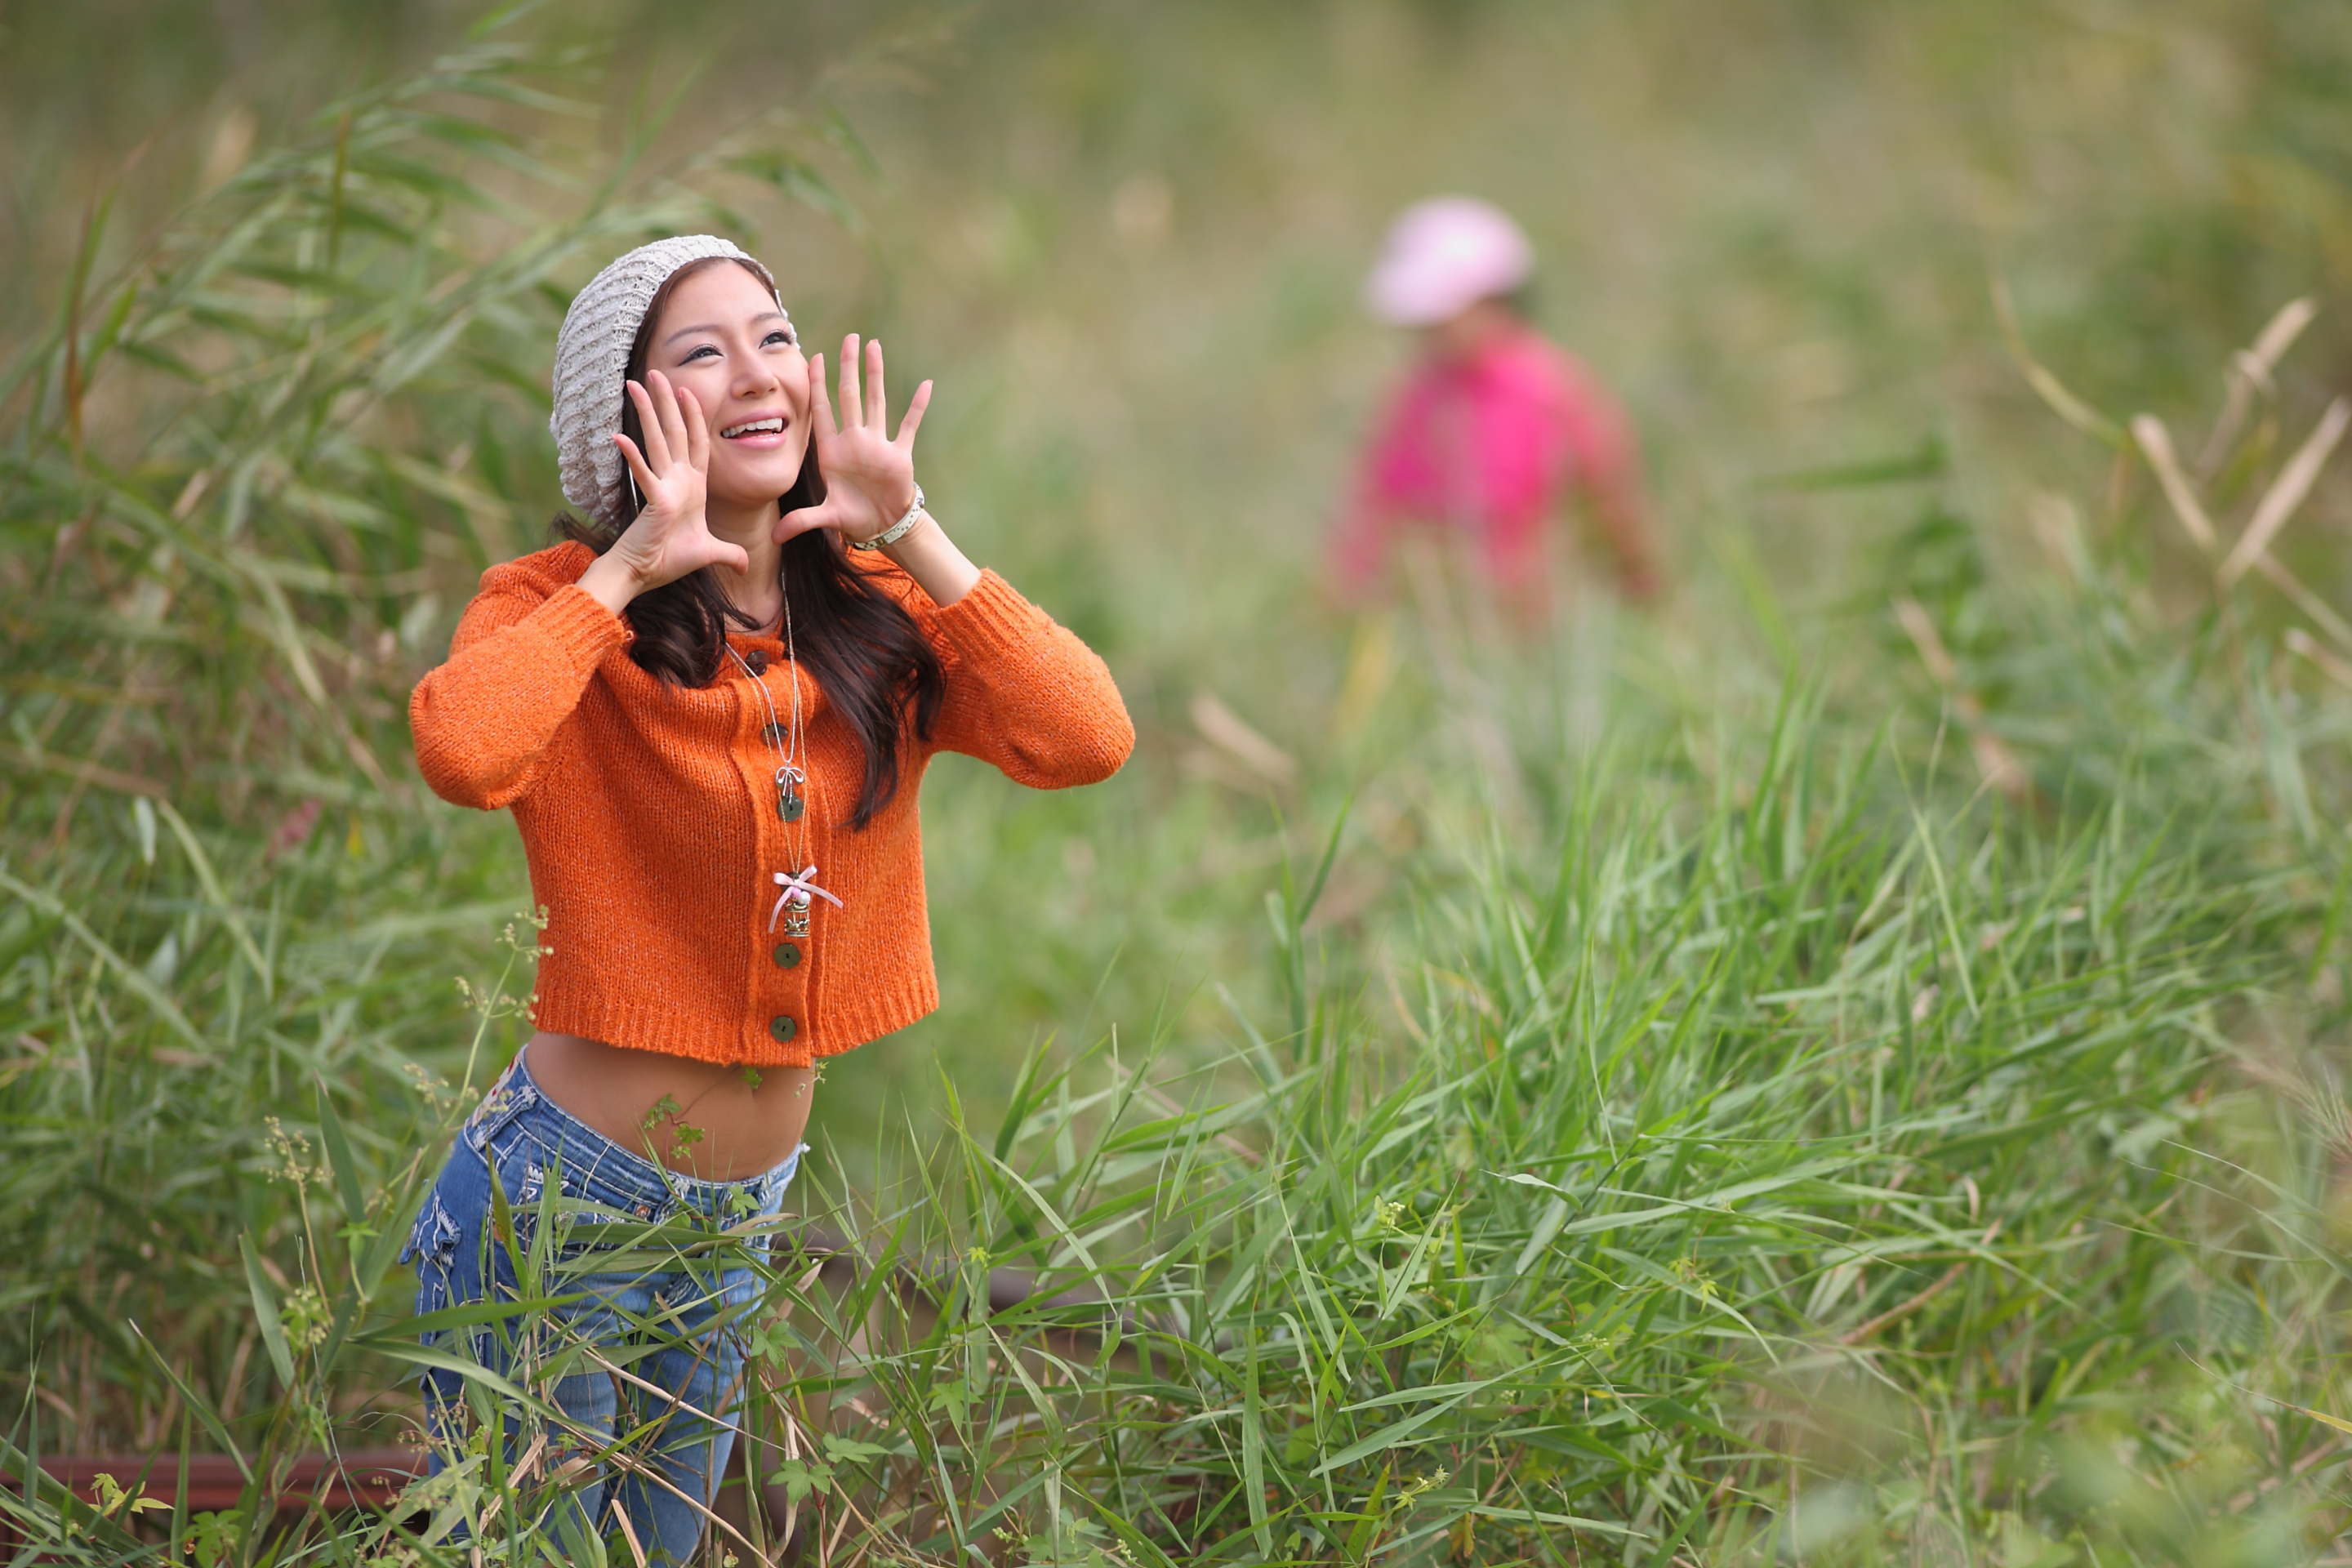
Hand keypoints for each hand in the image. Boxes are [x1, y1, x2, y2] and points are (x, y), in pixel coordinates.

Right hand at [588, 371, 746, 607]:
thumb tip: (746, 567)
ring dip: (647, 412)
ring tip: (634, 385)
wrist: (646, 574)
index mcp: (692, 486)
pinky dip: (632, 455)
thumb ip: (730, 555)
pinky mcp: (654, 500)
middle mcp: (676, 479)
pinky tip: (619, 436)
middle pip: (673, 432)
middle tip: (656, 373)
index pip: (695, 442)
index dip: (694, 416)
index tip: (687, 390)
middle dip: (667, 401)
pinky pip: (643, 473)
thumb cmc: (671, 559)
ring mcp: (664, 486)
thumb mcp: (710, 554)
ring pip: (657, 441)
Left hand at [780, 335, 931, 545]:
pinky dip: (918, 407)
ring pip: (877, 401)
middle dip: (848, 368)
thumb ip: (802, 521)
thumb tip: (776, 539)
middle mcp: (854, 441)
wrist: (883, 528)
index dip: (817, 385)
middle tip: (849, 338)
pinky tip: (925, 386)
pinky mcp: (900, 455)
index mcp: (832, 452)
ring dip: (876, 375)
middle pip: (850, 396)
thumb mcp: (826, 518)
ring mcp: (878, 445)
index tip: (814, 358)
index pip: (822, 411)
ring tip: (875, 346)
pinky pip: (909, 426)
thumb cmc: (853, 518)